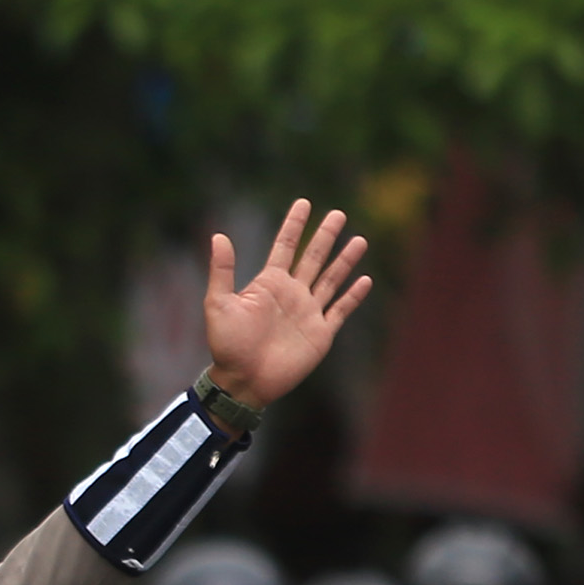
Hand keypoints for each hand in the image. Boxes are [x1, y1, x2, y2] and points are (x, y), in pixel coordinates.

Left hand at [200, 198, 375, 414]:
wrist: (243, 382)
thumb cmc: (227, 345)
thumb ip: (222, 271)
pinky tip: (365, 280)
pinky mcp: (320, 334)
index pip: (285, 246)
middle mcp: (292, 294)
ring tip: (360, 240)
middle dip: (325, 236)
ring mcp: (308, 313)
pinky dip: (353, 296)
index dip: (294, 225)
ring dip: (345, 260)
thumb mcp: (218, 304)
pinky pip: (340, 310)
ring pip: (331, 280)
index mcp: (269, 284)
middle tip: (338, 214)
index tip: (304, 202)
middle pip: (313, 258)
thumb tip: (218, 236)